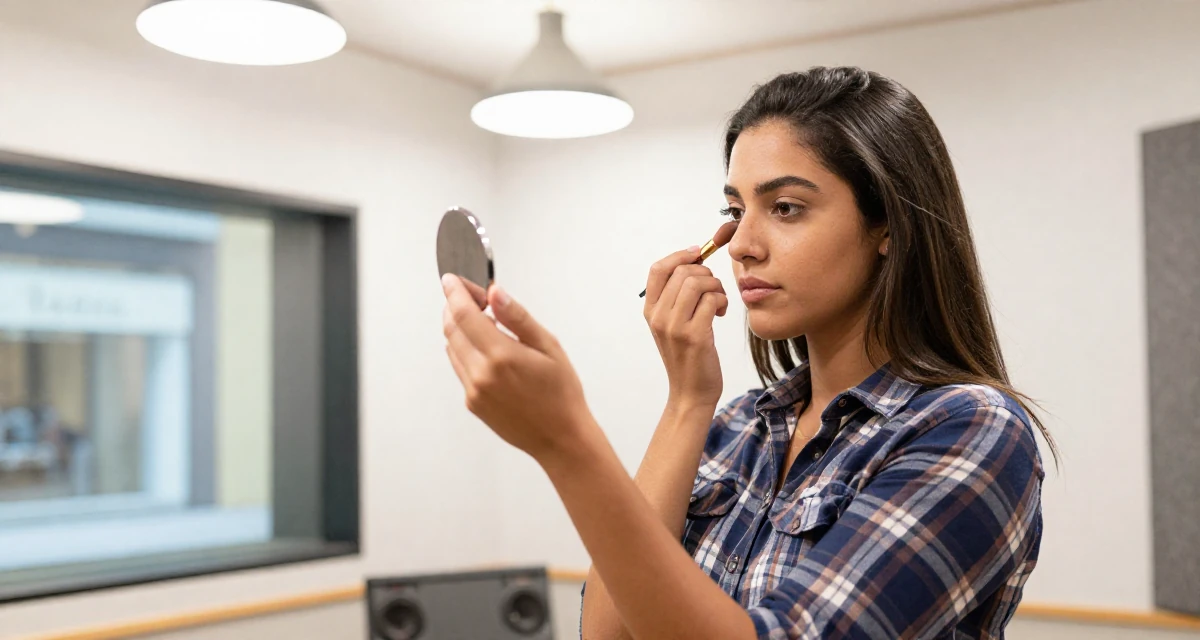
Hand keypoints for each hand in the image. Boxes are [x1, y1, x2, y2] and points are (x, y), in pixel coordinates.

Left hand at [441, 274, 594, 462]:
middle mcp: (481, 374)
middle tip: (471, 296)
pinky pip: (460, 367)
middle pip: (452, 329)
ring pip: (452, 348)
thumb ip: (517, 317)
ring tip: (483, 320)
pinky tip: (486, 348)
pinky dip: (465, 350)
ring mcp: (473, 391)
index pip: (464, 314)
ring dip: (459, 328)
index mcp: (501, 356)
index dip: (455, 293)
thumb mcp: (548, 346)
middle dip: (455, 307)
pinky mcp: (472, 403)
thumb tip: (495, 293)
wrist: (560, 438)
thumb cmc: (561, 393)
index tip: (451, 280)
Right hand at [643, 247, 727, 407]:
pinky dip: (722, 301)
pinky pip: (711, 300)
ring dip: (716, 286)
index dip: (679, 256)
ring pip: (698, 283)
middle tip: (714, 290)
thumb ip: (676, 297)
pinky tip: (721, 313)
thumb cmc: (688, 355)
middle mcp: (658, 317)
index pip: (657, 269)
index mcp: (650, 311)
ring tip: (719, 302)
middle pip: (682, 272)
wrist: (691, 393)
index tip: (698, 254)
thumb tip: (694, 262)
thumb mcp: (673, 325)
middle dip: (706, 274)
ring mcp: (675, 327)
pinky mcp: (695, 336)